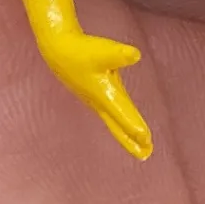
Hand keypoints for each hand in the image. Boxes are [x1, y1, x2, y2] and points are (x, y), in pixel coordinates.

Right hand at [38, 27, 151, 158]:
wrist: (57, 49)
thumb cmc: (80, 51)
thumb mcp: (103, 51)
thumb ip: (121, 55)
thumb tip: (136, 54)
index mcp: (104, 95)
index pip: (123, 115)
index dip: (134, 127)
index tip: (147, 139)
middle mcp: (100, 102)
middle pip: (117, 127)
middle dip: (132, 141)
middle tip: (147, 154)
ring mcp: (95, 100)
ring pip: (113, 122)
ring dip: (126, 133)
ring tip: (142, 144)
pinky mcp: (93, 94)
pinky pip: (110, 114)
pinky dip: (119, 122)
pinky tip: (121, 121)